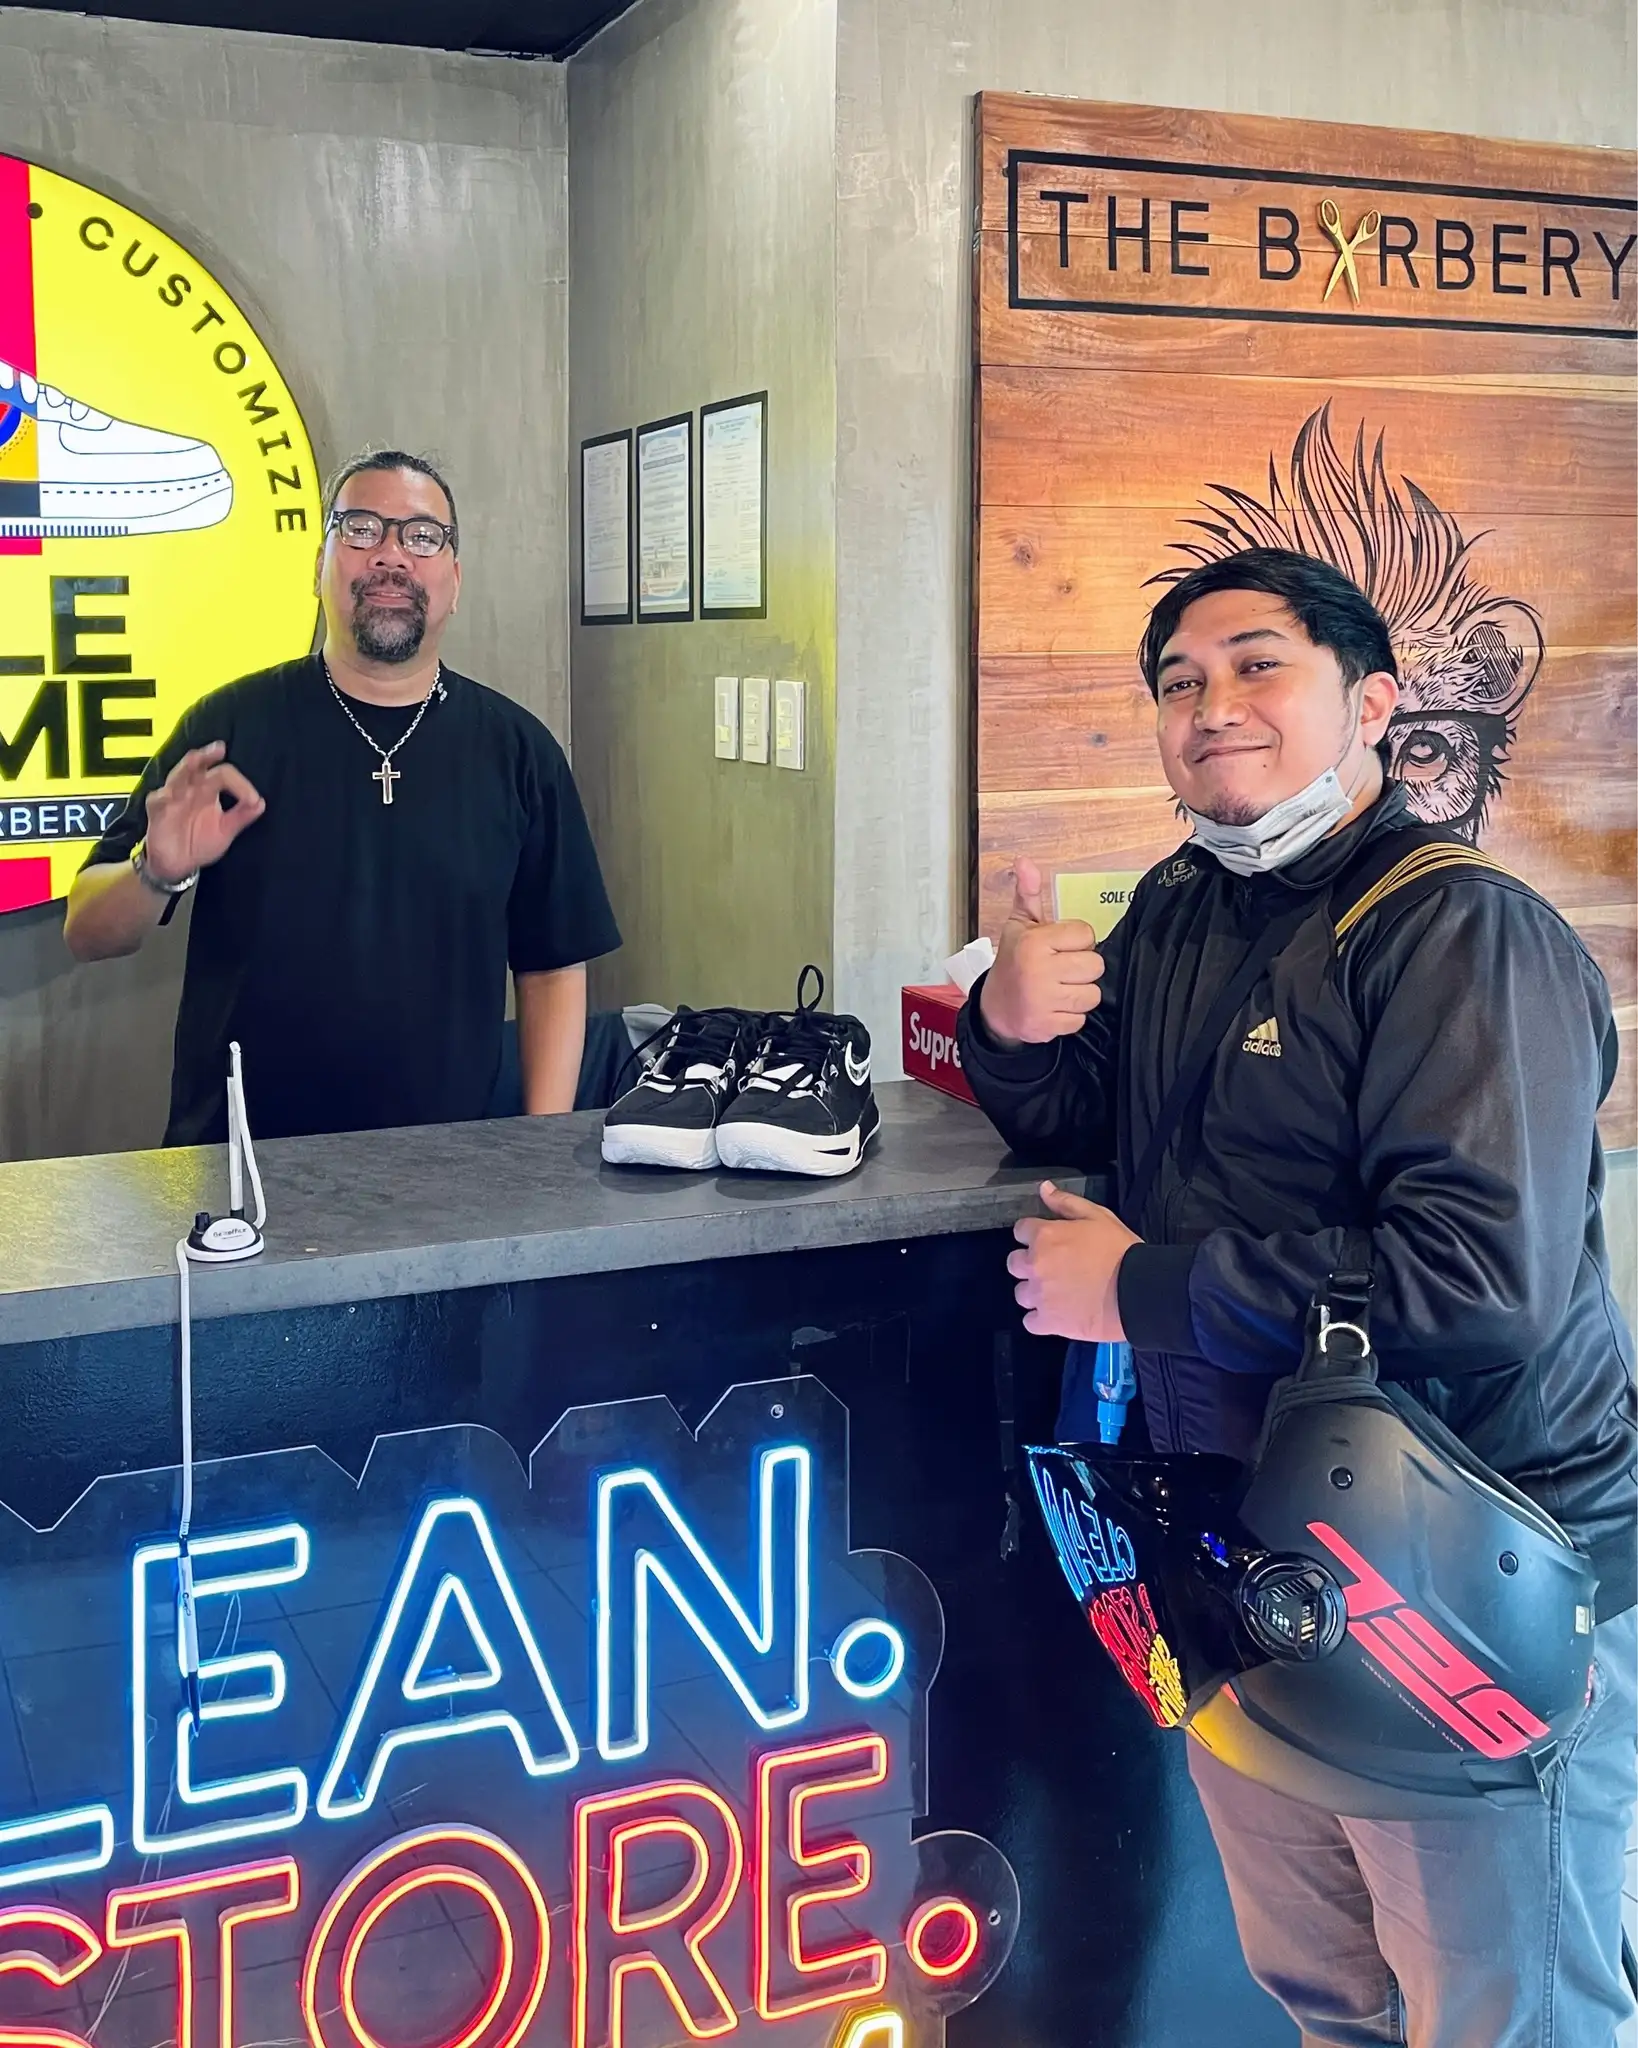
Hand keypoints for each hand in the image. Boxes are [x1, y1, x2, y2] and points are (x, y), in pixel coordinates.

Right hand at [143, 742, 264, 882]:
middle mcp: (190, 789)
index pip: (224, 775)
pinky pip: (157, 800)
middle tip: (219, 749)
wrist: (178, 865)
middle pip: (197, 765)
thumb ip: (241, 816)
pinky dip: (163, 797)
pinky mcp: (157, 811)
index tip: (252, 799)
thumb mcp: (225, 830)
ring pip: (177, 776)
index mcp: (208, 790)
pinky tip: (168, 795)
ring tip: (196, 760)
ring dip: (186, 768)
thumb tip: (261, 803)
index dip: (240, 784)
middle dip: (207, 756)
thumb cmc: (199, 842)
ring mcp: (172, 798)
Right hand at [979, 855, 1104, 1046]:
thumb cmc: (1012, 962)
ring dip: (1079, 994)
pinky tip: (1054, 1008)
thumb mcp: (1019, 926)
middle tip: (1062, 971)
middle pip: (1095, 965)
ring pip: (1092, 994)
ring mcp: (1043, 1000)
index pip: (1086, 935)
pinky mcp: (1047, 1025)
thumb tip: (1024, 861)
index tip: (1060, 948)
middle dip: (1082, 969)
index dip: (1078, 942)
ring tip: (1059, 990)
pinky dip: (1070, 1016)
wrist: (994, 1009)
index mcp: (1035, 942)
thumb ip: (1028, 894)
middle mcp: (1039, 970)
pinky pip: (1080, 1019)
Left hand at [1008, 1180, 1139, 1339]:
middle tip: (1054, 1268)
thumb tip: (1044, 1189)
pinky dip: (1040, 1320)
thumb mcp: (1098, 1215)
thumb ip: (1066, 1202)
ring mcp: (1040, 1296)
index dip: (1034, 1235)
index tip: (1049, 1242)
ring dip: (1035, 1292)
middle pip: (1014, 1263)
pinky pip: (1030, 1322)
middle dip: (1030, 1264)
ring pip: (1021, 1293)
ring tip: (1058, 1293)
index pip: (1020, 1230)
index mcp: (1044, 1236)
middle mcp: (1035, 1265)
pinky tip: (1057, 1314)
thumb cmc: (1121, 1251)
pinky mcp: (1048, 1322)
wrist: (1138, 1291)